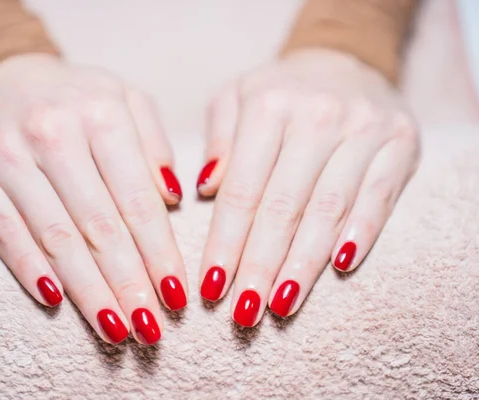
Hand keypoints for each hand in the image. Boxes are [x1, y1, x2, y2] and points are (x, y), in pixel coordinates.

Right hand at [0, 54, 186, 344]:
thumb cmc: (75, 97)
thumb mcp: (123, 98)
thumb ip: (154, 143)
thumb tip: (174, 199)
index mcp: (101, 113)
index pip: (137, 199)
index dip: (159, 252)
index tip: (177, 294)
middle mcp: (53, 131)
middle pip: (98, 225)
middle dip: (128, 283)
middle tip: (150, 327)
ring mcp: (5, 152)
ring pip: (54, 236)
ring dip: (87, 289)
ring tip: (114, 328)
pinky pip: (3, 231)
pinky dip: (29, 269)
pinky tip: (56, 302)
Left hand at [197, 49, 419, 325]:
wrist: (344, 60)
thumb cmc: (280, 91)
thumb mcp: (236, 97)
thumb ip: (218, 139)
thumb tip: (204, 190)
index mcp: (269, 106)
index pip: (242, 189)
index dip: (225, 242)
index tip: (211, 287)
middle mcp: (317, 116)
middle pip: (283, 206)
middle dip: (260, 264)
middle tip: (244, 311)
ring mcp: (363, 129)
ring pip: (328, 209)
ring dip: (304, 263)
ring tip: (281, 304)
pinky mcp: (399, 142)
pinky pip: (379, 196)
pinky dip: (360, 233)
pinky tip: (340, 267)